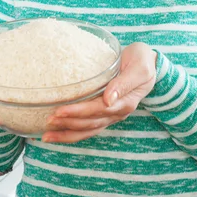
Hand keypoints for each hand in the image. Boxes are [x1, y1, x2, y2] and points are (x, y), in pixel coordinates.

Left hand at [41, 42, 156, 143]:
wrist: (149, 62)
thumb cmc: (143, 61)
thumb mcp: (139, 68)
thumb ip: (124, 84)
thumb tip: (108, 100)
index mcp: (125, 102)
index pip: (98, 110)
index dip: (78, 112)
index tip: (60, 111)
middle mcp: (117, 112)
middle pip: (90, 123)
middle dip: (68, 124)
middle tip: (48, 121)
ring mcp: (112, 114)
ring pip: (88, 130)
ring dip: (67, 134)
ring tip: (47, 135)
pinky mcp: (106, 112)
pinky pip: (89, 127)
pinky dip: (73, 132)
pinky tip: (58, 132)